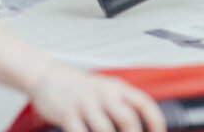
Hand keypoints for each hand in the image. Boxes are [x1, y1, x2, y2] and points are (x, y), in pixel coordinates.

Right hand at [30, 65, 165, 131]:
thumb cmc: (80, 89)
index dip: (155, 121)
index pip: (144, 103)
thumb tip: (139, 126)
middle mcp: (103, 93)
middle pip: (128, 119)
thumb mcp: (105, 89)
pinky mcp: (67, 114)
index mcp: (116, 87)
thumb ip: (122, 104)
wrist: (48, 77)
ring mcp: (85, 103)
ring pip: (105, 130)